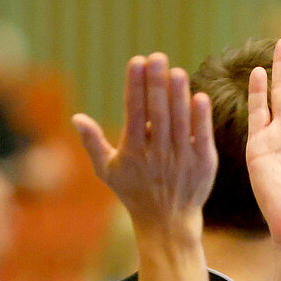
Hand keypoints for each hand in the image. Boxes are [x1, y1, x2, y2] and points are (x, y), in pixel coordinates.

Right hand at [73, 54, 215, 229]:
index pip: (134, 113)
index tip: (136, 61)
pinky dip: (201, 118)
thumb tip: (76, 118)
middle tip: (157, 57)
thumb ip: (93, 143)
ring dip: (179, 96)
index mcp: (133, 153)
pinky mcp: (203, 165)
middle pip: (157, 114)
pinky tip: (200, 96)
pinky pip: (202, 137)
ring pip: (180, 123)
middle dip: (157, 84)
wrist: (167, 223)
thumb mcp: (108, 171)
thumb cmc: (134, 193)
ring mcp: (182, 160)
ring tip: (176, 71)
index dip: (135, 86)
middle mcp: (158, 155)